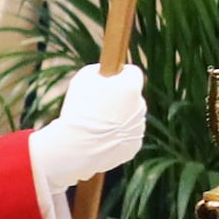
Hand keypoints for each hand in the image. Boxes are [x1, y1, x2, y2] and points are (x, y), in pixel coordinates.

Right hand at [31, 64, 149, 197]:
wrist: (77, 147)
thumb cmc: (78, 109)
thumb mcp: (83, 79)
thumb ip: (98, 71)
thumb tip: (103, 72)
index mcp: (131, 87)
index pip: (133, 72)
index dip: (119, 73)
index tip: (109, 78)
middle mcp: (141, 106)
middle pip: (131, 96)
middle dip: (117, 97)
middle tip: (95, 105)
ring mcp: (139, 127)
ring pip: (129, 117)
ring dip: (116, 118)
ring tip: (93, 125)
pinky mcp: (134, 146)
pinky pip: (126, 136)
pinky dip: (115, 136)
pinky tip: (98, 139)